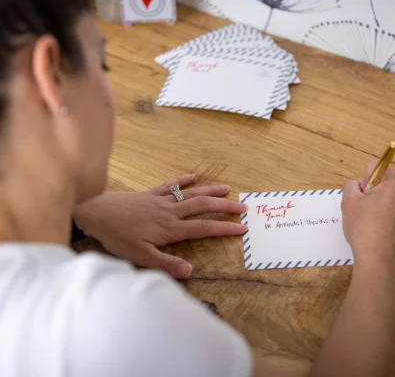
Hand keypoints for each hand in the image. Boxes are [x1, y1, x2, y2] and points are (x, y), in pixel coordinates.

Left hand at [73, 174, 246, 278]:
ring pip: (192, 193)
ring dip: (211, 190)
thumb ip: (166, 263)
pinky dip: (183, 180)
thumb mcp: (141, 256)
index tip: (242, 228)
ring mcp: (162, 200)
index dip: (225, 228)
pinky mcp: (152, 193)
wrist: (98, 213)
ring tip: (227, 188)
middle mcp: (171, 211)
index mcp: (171, 228)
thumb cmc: (119, 236)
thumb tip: (190, 270)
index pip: (204, 228)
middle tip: (243, 206)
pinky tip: (193, 177)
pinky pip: (171, 185)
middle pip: (204, 206)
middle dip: (225, 206)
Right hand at [341, 160, 394, 266]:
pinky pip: (390, 209)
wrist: (378, 258)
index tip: (361, 194)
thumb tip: (357, 185)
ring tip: (368, 221)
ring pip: (385, 197)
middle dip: (369, 191)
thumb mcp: (348, 202)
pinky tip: (376, 229)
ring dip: (375, 204)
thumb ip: (351, 186)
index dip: (363, 178)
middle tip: (362, 209)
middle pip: (382, 181)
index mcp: (391, 185)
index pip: (374, 166)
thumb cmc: (363, 227)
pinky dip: (382, 215)